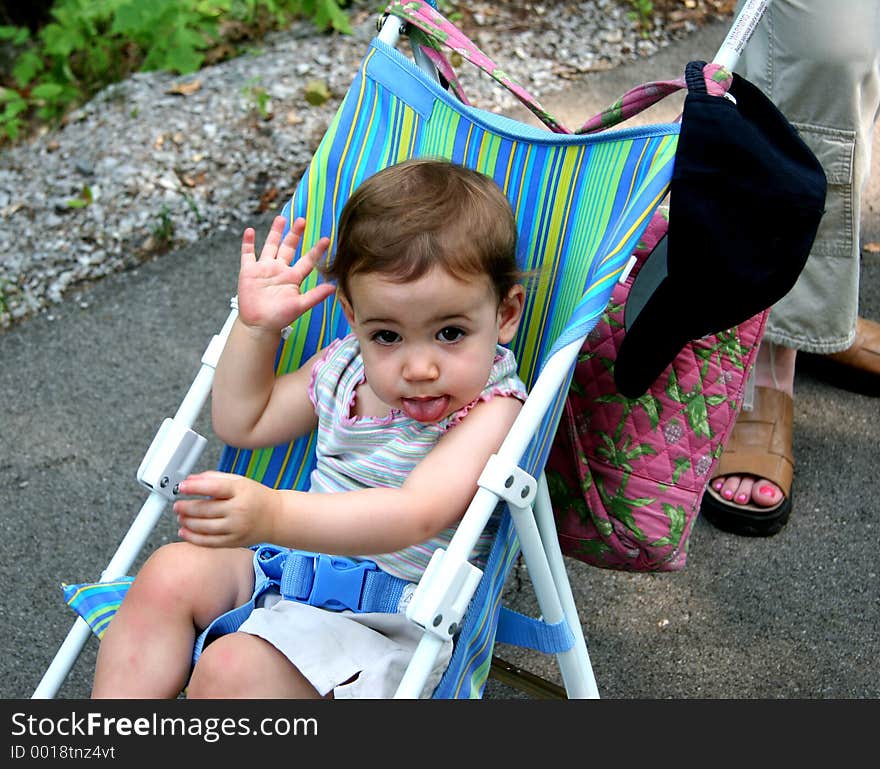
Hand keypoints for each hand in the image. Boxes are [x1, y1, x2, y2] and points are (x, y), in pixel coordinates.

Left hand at [173, 471, 280, 547]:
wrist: (277, 518)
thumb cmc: (257, 497)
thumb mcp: (239, 481)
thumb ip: (215, 478)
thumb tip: (191, 479)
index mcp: (241, 491)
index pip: (213, 487)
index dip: (194, 487)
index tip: (182, 486)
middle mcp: (239, 510)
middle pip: (205, 509)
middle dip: (186, 507)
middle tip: (177, 505)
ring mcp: (236, 528)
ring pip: (204, 527)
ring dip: (187, 522)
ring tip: (180, 517)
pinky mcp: (233, 542)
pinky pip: (209, 542)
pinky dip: (193, 538)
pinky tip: (184, 531)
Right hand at [237, 215, 334, 333]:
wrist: (259, 325)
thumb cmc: (280, 318)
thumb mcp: (300, 306)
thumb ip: (315, 295)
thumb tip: (334, 288)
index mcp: (293, 277)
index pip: (307, 261)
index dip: (316, 250)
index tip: (327, 239)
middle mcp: (279, 270)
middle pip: (288, 247)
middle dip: (295, 234)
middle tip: (302, 220)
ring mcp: (264, 269)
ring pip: (270, 246)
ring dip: (275, 232)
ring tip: (281, 218)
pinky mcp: (248, 271)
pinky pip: (248, 254)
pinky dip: (248, 243)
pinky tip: (250, 231)